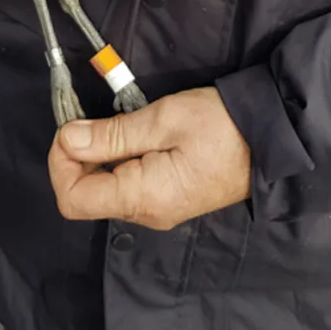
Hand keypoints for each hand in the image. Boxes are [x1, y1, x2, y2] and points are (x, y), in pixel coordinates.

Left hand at [49, 88, 250, 229]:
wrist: (270, 137)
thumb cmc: (220, 124)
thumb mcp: (162, 119)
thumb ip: (111, 134)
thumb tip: (67, 139)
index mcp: (144, 198)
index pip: (74, 200)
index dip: (60, 163)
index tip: (68, 128)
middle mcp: (147, 212)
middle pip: (86, 195)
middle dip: (74, 157)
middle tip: (83, 118)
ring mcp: (159, 207)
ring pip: (104, 189)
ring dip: (94, 156)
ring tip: (106, 122)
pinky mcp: (168, 196)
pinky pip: (126, 185)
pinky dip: (114, 160)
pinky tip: (126, 134)